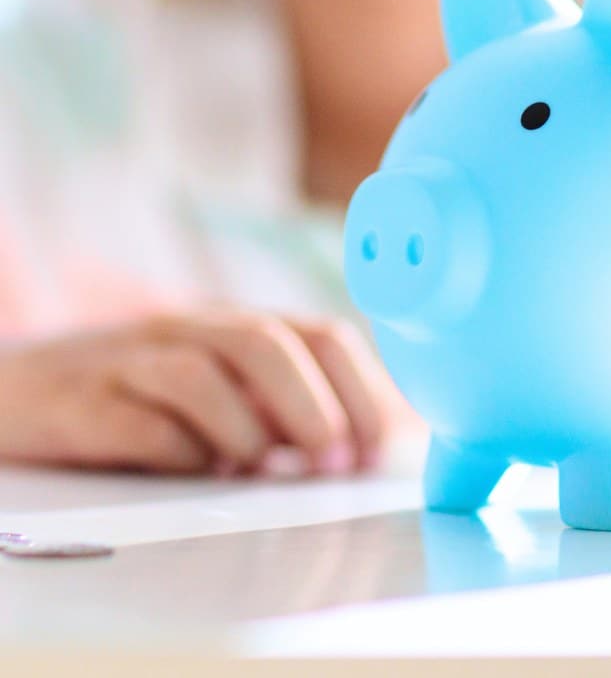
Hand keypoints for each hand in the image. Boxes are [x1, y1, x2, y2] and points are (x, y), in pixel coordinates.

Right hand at [0, 309, 406, 475]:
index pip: (318, 334)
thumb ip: (277, 411)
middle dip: (314, 403)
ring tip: (263, 469)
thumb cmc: (133, 397)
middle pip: (266, 343)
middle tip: (336, 462)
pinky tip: (193, 472)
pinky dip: (175, 448)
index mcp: (233, 328)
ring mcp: (133, 362)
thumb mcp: (215, 393)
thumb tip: (360, 452)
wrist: (12, 388)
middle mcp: (188, 331)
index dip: (360, 387)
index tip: (382, 446)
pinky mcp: (82, 403)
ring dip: (246, 425)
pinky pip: (136, 419)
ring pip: (200, 370)